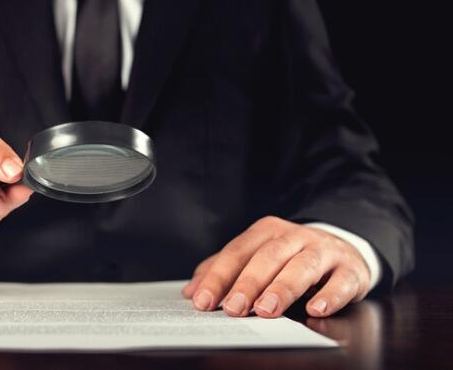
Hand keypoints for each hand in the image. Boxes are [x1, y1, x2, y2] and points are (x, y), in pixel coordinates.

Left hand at [182, 216, 370, 317]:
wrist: (344, 248)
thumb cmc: (291, 258)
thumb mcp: (258, 257)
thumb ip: (224, 270)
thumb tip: (192, 291)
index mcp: (267, 232)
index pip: (237, 252)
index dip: (218, 277)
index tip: (202, 300)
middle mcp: (295, 237)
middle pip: (267, 257)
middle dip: (248, 283)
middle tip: (233, 308)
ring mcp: (324, 251)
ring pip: (302, 266)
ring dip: (282, 289)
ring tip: (266, 310)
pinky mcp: (350, 269)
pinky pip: (340, 281)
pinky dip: (329, 296)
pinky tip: (315, 309)